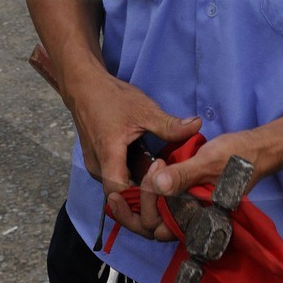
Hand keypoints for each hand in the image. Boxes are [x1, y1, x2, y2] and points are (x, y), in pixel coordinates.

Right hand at [66, 71, 200, 241]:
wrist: (84, 87)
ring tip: (160, 170)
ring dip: (138, 180)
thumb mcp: (144, 110)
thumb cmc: (112, 98)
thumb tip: (198, 126)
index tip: (160, 183)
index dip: (140, 195)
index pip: (119, 192)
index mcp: (108, 155)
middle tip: (166, 178)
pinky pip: (115, 174)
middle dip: (144, 190)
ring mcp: (95, 165)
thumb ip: (169, 125)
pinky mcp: (97, 162)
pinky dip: (130, 172)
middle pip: (121, 192)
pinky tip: (147, 162)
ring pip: (118, 183)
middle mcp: (97, 166)